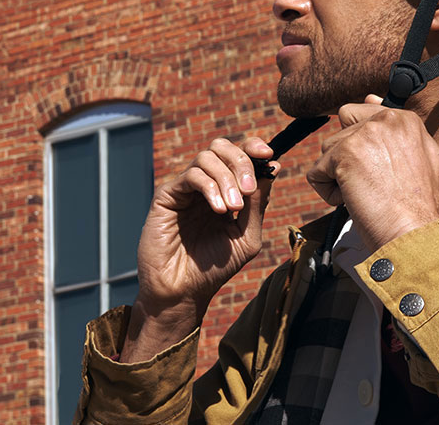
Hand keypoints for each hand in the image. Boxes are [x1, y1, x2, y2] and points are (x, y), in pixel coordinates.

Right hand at [122, 137, 273, 361]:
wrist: (183, 291)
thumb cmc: (214, 267)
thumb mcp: (247, 236)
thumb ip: (258, 205)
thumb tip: (272, 170)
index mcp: (225, 190)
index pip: (239, 155)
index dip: (253, 147)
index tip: (268, 155)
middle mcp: (205, 185)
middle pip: (221, 147)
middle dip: (241, 161)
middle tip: (248, 189)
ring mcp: (185, 189)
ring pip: (207, 158)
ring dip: (227, 178)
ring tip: (233, 208)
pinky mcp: (166, 196)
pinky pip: (191, 176)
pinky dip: (210, 188)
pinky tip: (220, 210)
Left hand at [307, 95, 438, 251]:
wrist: (418, 231)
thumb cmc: (419, 206)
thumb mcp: (421, 157)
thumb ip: (396, 130)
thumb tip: (371, 98)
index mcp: (405, 119)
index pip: (363, 114)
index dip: (361, 143)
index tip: (371, 167)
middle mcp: (386, 119)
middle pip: (342, 131)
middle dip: (347, 158)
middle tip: (370, 183)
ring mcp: (365, 134)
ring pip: (327, 152)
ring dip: (338, 177)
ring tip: (366, 196)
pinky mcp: (344, 154)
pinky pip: (316, 172)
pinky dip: (328, 193)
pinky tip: (353, 203)